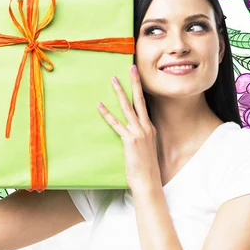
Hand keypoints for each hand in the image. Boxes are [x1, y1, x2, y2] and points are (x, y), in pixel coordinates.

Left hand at [97, 65, 160, 191]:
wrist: (148, 181)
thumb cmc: (146, 167)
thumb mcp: (146, 148)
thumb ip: (141, 137)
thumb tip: (133, 132)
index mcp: (150, 127)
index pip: (144, 104)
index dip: (140, 89)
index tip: (136, 76)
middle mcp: (146, 127)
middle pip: (139, 99)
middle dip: (135, 82)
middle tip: (131, 68)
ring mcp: (138, 132)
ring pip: (127, 107)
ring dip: (120, 92)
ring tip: (113, 80)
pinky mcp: (129, 140)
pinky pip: (116, 124)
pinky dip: (107, 114)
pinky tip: (100, 105)